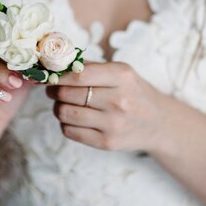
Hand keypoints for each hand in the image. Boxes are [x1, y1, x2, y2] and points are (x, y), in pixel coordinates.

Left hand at [46, 61, 162, 151]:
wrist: (158, 122)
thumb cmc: (133, 92)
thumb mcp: (120, 72)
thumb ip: (90, 67)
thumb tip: (56, 63)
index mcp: (121, 76)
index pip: (79, 74)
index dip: (57, 75)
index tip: (47, 74)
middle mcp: (119, 100)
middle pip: (69, 94)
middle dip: (54, 90)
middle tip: (52, 89)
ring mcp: (114, 124)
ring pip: (66, 114)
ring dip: (57, 107)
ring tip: (62, 103)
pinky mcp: (107, 143)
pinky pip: (70, 132)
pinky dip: (65, 124)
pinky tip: (73, 118)